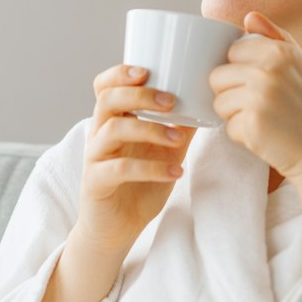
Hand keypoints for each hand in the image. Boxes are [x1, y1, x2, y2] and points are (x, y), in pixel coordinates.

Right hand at [73, 63, 199, 256]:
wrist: (115, 229)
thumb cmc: (138, 187)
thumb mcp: (164, 153)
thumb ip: (179, 129)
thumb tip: (207, 106)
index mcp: (112, 122)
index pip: (104, 86)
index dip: (119, 73)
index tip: (146, 71)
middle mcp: (99, 135)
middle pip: (108, 100)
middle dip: (140, 95)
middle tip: (170, 101)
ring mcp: (95, 158)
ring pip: (113, 130)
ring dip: (150, 129)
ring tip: (178, 138)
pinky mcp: (96, 182)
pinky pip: (120, 169)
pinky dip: (151, 168)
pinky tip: (175, 172)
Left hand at [207, 11, 301, 183]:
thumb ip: (276, 38)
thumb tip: (249, 17)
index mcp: (280, 51)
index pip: (232, 52)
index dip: (240, 70)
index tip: (259, 84)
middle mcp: (269, 71)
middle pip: (218, 76)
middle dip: (231, 93)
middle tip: (260, 106)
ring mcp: (259, 98)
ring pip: (218, 103)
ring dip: (234, 115)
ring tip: (263, 121)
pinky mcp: (251, 125)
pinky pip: (228, 127)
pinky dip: (242, 136)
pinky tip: (265, 136)